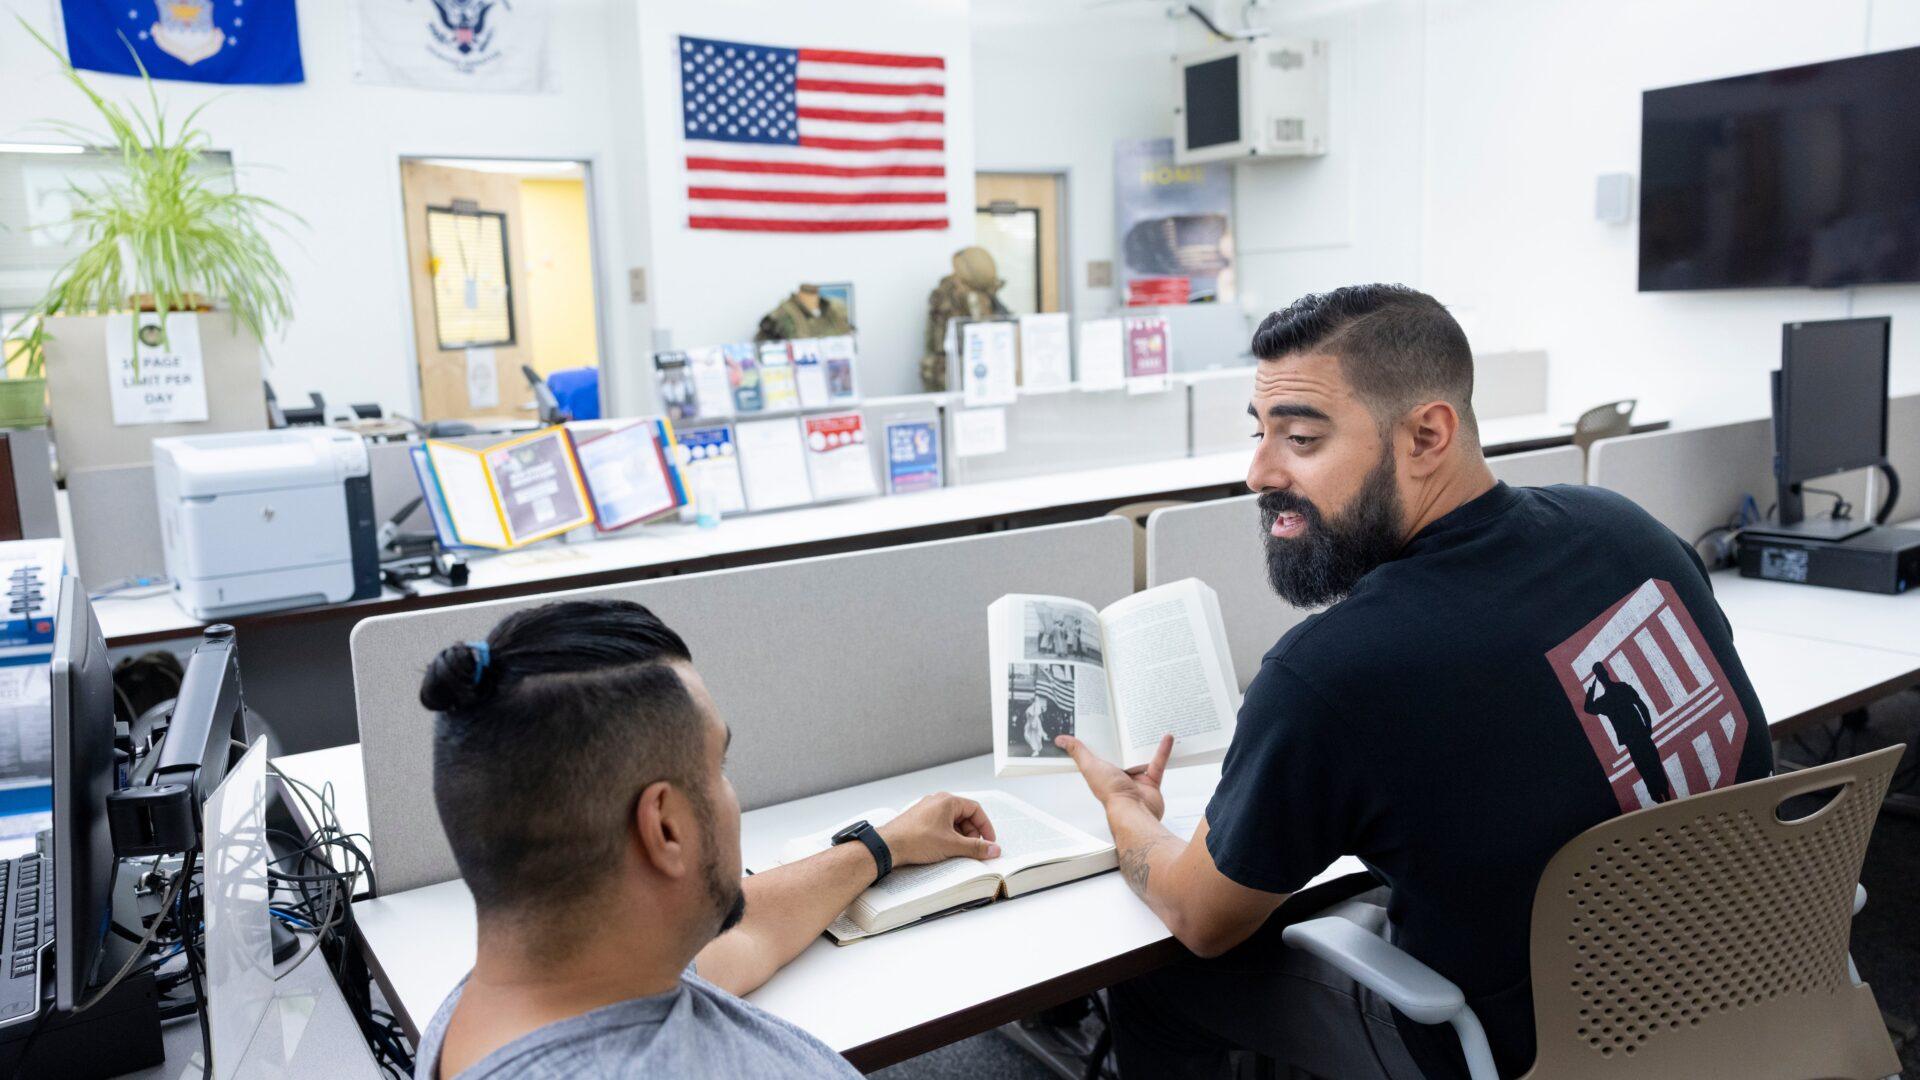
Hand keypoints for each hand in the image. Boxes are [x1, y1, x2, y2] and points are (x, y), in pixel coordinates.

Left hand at [876, 793, 999, 866]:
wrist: (888, 846)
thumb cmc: (915, 840)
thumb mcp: (952, 845)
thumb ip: (976, 847)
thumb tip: (993, 849)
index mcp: (947, 801)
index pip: (975, 810)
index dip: (985, 826)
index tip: (989, 841)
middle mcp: (937, 801)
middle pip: (964, 816)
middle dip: (972, 834)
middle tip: (974, 849)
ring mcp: (927, 810)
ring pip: (952, 822)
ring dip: (960, 837)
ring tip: (959, 852)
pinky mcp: (920, 820)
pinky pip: (941, 826)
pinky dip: (948, 837)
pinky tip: (945, 850)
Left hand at [1056, 733, 1171, 819]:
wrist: (1134, 810)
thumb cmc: (1111, 793)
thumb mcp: (1090, 766)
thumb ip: (1078, 752)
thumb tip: (1060, 739)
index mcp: (1102, 772)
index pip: (1099, 752)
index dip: (1100, 739)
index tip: (1101, 722)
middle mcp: (1118, 776)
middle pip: (1121, 753)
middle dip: (1124, 738)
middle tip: (1126, 717)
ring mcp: (1135, 779)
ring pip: (1140, 757)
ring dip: (1144, 743)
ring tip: (1147, 724)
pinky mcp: (1151, 782)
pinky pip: (1158, 763)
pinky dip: (1163, 750)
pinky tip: (1166, 737)